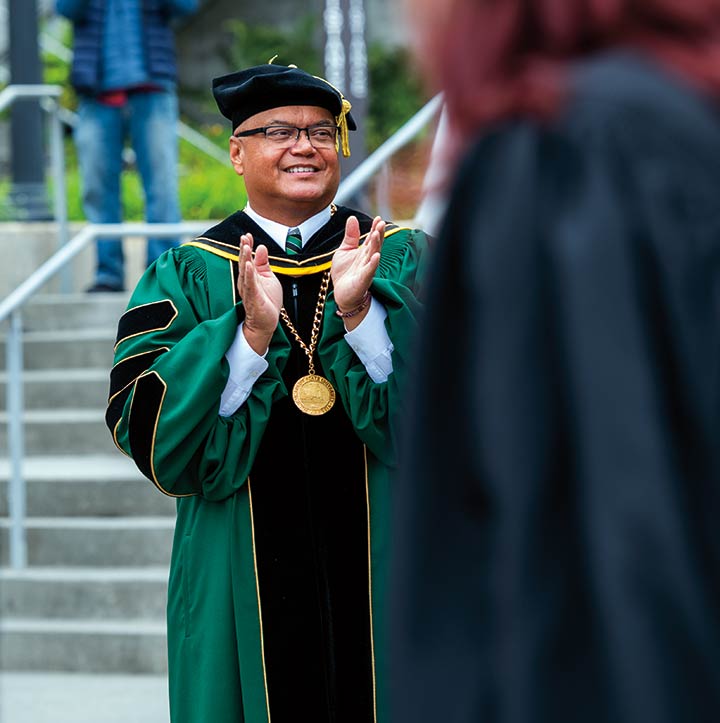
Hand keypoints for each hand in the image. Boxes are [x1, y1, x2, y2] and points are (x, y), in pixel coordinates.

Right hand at [236, 233, 282, 353]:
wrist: (266, 323)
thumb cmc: (267, 301)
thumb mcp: (268, 278)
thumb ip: (263, 263)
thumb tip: (261, 247)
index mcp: (250, 276)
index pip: (247, 258)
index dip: (247, 246)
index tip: (247, 234)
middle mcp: (246, 282)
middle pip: (244, 263)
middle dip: (244, 249)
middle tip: (244, 236)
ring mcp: (249, 290)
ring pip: (245, 272)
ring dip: (245, 259)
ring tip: (245, 246)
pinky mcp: (253, 299)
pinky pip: (250, 285)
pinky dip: (249, 275)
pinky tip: (249, 265)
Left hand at [331, 215, 383, 314]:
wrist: (342, 294)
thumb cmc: (344, 273)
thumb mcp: (344, 250)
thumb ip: (350, 236)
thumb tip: (352, 218)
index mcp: (364, 252)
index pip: (371, 238)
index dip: (374, 228)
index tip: (378, 218)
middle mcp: (367, 259)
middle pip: (374, 245)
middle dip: (378, 234)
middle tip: (381, 223)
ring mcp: (366, 270)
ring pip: (373, 256)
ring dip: (376, 245)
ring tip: (377, 234)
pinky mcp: (362, 280)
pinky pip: (369, 271)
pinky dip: (373, 264)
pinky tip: (376, 256)